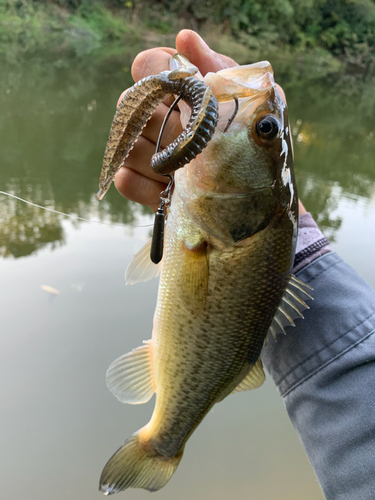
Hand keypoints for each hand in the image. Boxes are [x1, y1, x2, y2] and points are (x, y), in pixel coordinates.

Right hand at [114, 29, 305, 214]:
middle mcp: (163, 120)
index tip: (177, 85)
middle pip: (128, 103)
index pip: (149, 66)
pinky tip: (169, 190)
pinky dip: (143, 185)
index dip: (156, 70)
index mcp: (184, 94)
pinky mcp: (147, 187)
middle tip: (183, 135)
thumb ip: (219, 67)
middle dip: (153, 119)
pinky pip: (125, 180)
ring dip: (150, 156)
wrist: (257, 197)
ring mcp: (152, 154)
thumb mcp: (250, 102)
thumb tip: (184, 37)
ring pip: (125, 143)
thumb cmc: (257, 144)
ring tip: (182, 169)